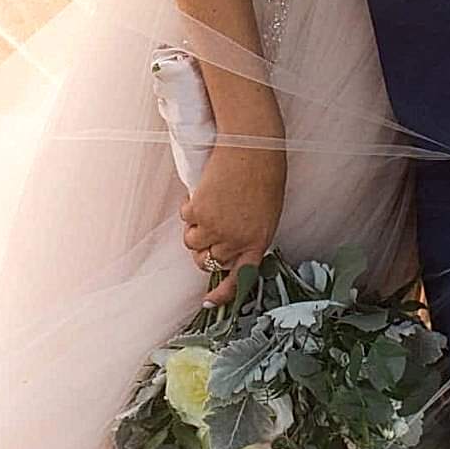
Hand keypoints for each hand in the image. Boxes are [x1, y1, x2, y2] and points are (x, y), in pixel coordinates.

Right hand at [181, 144, 286, 304]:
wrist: (253, 147)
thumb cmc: (263, 174)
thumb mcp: (264, 213)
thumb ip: (247, 235)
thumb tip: (224, 249)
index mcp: (257, 242)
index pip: (239, 279)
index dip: (222, 294)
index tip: (208, 301)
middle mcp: (236, 240)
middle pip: (207, 260)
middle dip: (204, 249)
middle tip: (207, 229)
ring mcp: (216, 227)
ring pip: (192, 241)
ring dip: (195, 228)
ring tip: (208, 205)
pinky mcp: (199, 211)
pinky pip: (185, 218)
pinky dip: (190, 207)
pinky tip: (203, 192)